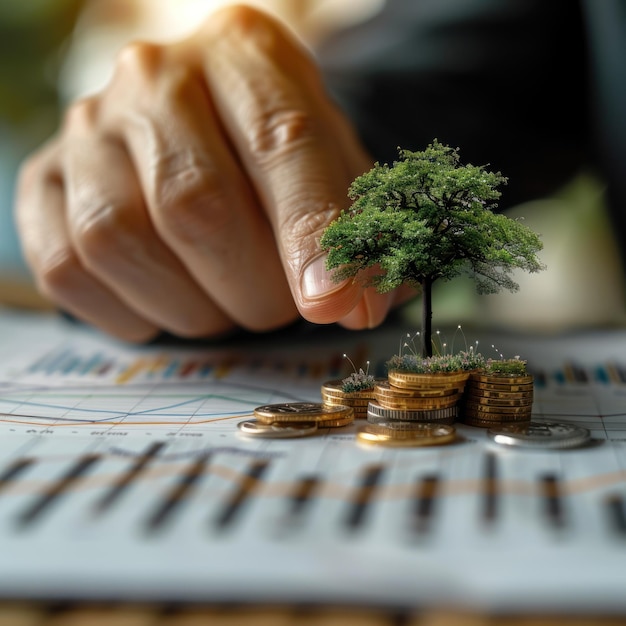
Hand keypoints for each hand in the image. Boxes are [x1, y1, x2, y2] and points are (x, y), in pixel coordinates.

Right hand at [15, 5, 406, 341]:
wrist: (188, 127)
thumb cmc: (272, 154)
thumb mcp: (331, 167)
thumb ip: (353, 228)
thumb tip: (363, 304)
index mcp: (244, 54)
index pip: (282, 143)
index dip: (311, 234)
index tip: (337, 302)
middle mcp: (154, 77)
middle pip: (197, 205)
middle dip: (253, 287)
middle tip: (280, 307)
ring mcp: (87, 129)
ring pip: (122, 243)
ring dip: (193, 306)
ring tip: (225, 300)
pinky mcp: (42, 181)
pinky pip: (70, 269)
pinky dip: (133, 310)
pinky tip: (169, 297)